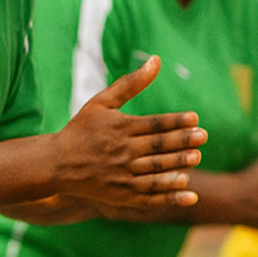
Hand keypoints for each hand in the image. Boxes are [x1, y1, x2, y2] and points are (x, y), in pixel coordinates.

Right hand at [48, 56, 204, 209]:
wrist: (55, 164)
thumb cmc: (82, 129)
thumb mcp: (102, 102)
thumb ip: (131, 83)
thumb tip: (156, 59)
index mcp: (120, 128)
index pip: (153, 124)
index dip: (175, 122)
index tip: (195, 118)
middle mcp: (122, 152)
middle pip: (156, 147)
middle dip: (180, 142)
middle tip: (203, 137)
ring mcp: (122, 176)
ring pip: (154, 172)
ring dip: (176, 166)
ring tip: (197, 159)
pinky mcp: (121, 196)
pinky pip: (149, 197)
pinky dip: (170, 197)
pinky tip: (190, 195)